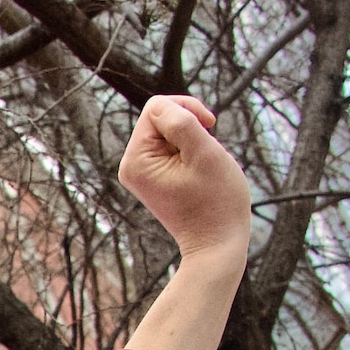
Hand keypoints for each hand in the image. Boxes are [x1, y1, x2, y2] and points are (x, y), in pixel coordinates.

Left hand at [114, 94, 252, 258]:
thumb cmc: (217, 201)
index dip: (187, 108)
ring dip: (195, 139)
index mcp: (136, 160)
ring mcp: (142, 172)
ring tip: (204, 166)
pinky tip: (201, 171)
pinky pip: (174, 147)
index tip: (210, 126)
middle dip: (191, 126)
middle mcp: (131, 166)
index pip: (157, 107)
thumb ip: (182, 122)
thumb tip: (160, 105)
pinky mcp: (155, 177)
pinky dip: (193, 151)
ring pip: (171, 131)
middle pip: (161, 117)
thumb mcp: (204, 153)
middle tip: (207, 151)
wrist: (218, 244)